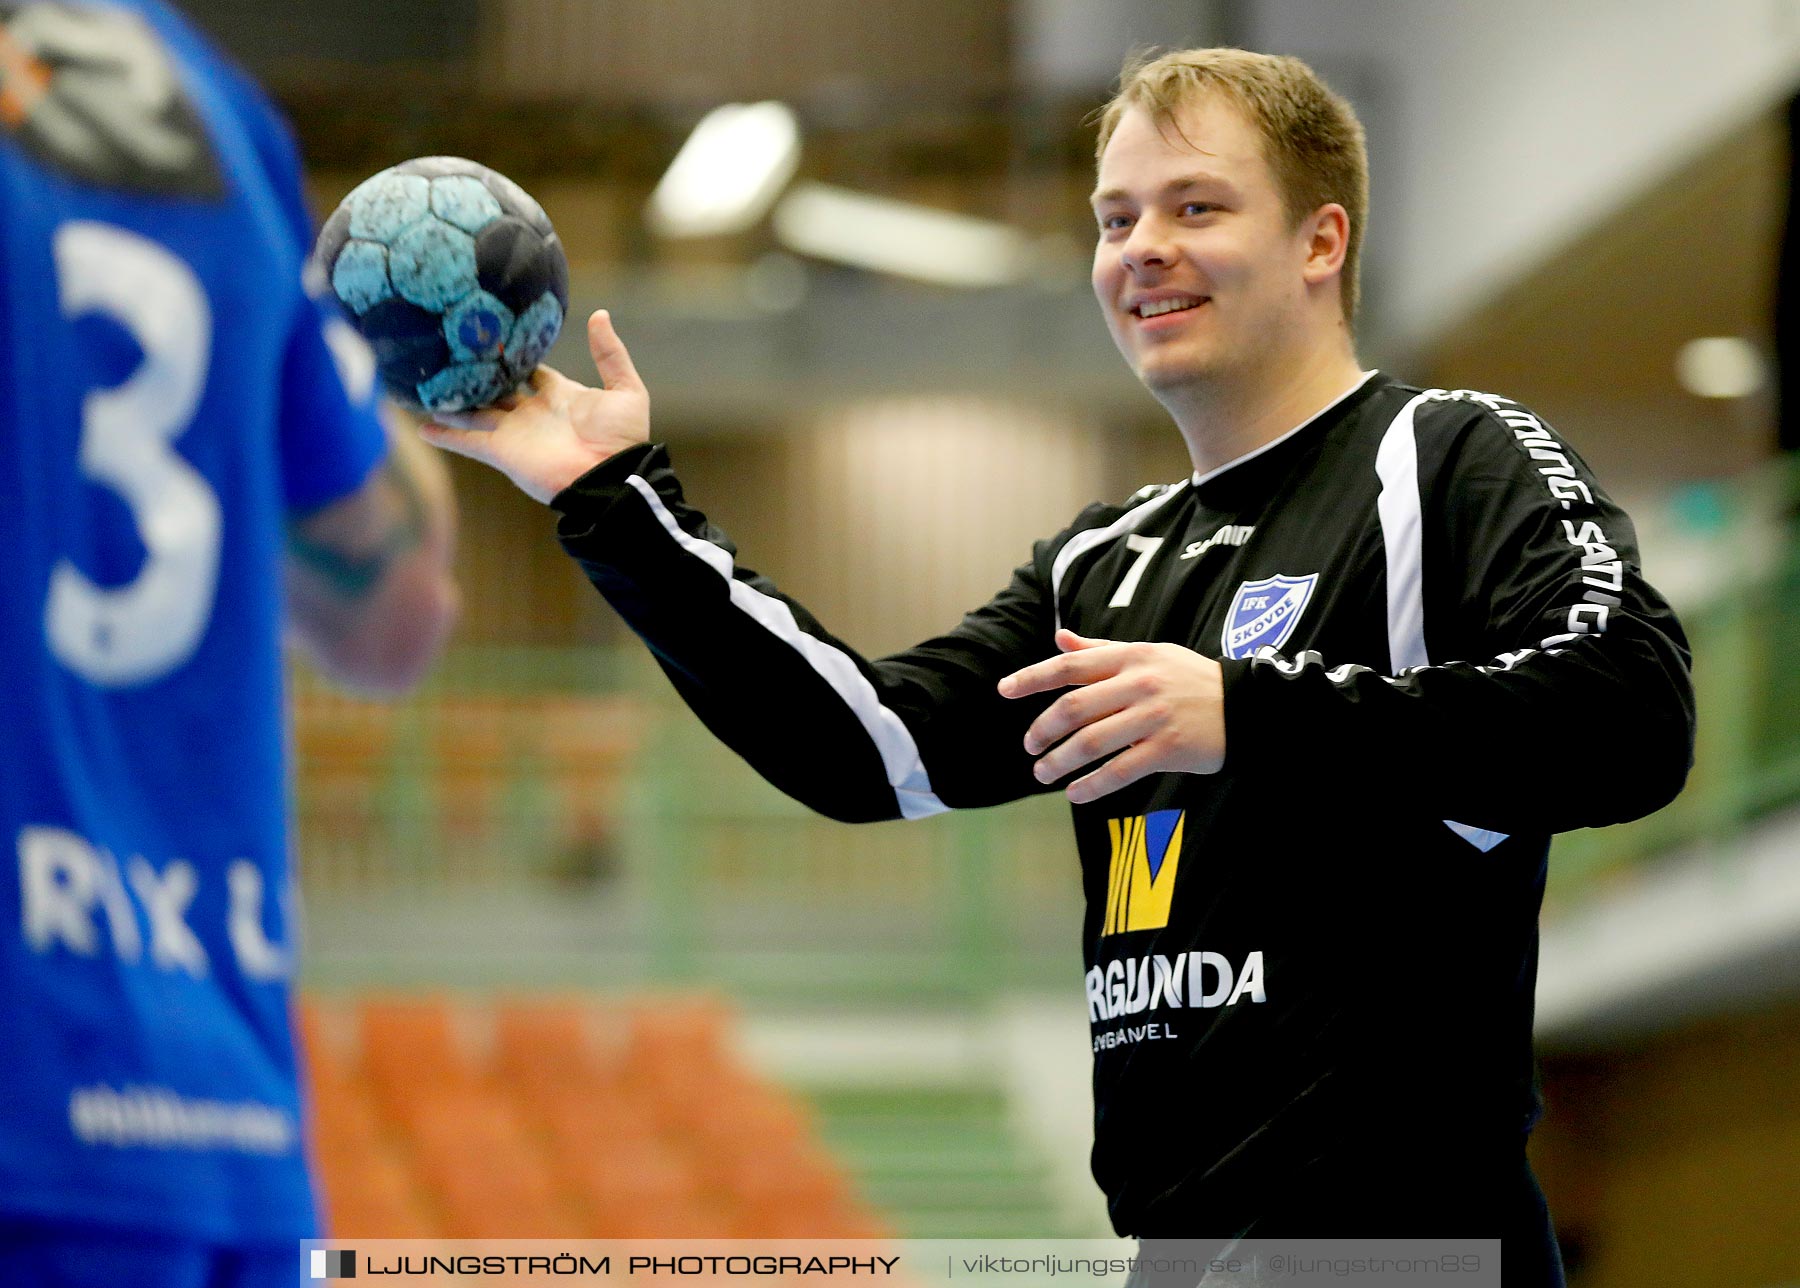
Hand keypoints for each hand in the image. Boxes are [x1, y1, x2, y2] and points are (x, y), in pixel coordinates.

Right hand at [417, 309, 648, 503]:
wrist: (610, 478)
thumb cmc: (621, 439)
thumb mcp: (626, 390)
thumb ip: (610, 354)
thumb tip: (599, 315)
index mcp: (559, 395)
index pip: (530, 370)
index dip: (514, 355)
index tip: (492, 336)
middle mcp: (532, 411)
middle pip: (497, 388)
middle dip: (477, 374)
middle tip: (451, 352)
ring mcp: (514, 431)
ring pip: (476, 411)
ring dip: (453, 400)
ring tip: (426, 383)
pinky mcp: (502, 451)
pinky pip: (467, 441)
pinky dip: (445, 435)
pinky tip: (421, 426)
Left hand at [997, 628, 1224, 803]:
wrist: (1248, 706)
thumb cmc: (1190, 679)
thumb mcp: (1149, 654)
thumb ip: (1101, 650)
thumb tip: (1059, 638)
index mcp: (1131, 656)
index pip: (1071, 666)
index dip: (1033, 677)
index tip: (1004, 691)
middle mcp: (1140, 683)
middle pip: (1074, 708)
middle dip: (1042, 730)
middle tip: (1029, 747)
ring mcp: (1154, 717)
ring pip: (1091, 742)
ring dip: (1059, 762)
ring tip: (1043, 773)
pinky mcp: (1169, 749)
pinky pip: (1119, 770)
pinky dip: (1092, 785)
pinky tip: (1075, 794)